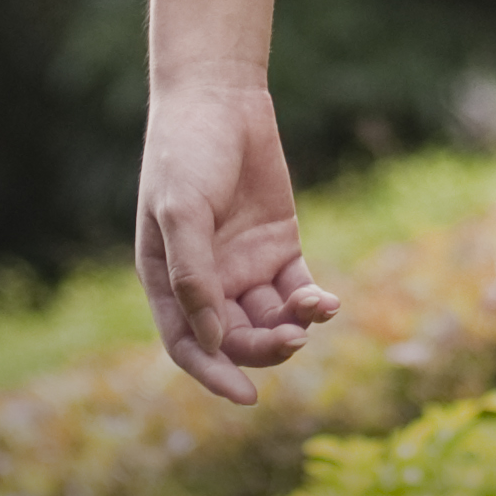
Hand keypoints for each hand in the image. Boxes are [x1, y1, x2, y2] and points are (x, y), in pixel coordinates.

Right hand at [135, 76, 339, 403]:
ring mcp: (244, 264)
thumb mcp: (181, 212)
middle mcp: (207, 282)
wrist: (220, 98)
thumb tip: (213, 340)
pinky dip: (311, 301)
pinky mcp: (279, 243)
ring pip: (269, 318)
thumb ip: (194, 274)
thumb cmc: (187, 154)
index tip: (246, 396)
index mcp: (167, 283)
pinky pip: (296, 287)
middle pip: (234, 337)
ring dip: (291, 327)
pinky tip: (328, 303)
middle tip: (291, 341)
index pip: (190, 346)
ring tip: (314, 313)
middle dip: (262, 348)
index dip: (215, 375)